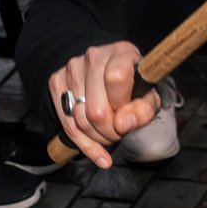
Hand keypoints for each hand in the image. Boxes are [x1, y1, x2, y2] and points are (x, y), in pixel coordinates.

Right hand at [47, 41, 160, 169]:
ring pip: (80, 121)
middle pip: (96, 109)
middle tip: (120, 133)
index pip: (116, 78)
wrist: (108, 70)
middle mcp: (93, 57)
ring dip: (99, 138)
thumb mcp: (149, 95)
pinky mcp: (56, 82)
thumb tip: (123, 124)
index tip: (127, 116)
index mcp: (121, 53)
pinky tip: (99, 154)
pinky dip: (86, 145)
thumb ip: (144, 109)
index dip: (121, 105)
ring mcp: (72, 69)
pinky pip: (68, 125)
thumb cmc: (134, 85)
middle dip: (111, 132)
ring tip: (110, 136)